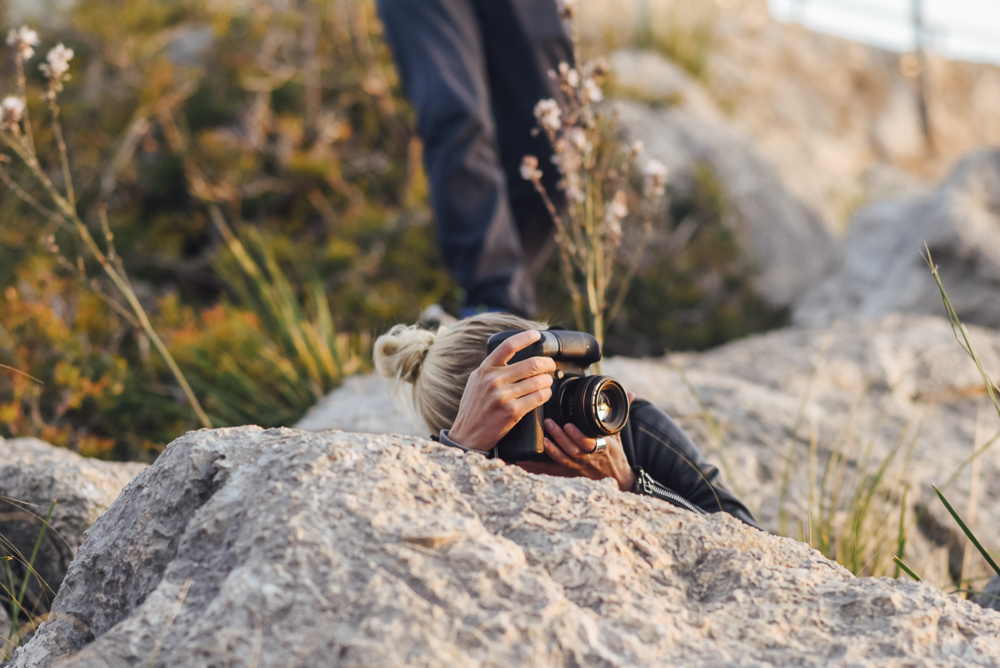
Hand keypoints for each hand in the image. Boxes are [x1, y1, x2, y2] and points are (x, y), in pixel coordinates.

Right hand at [448, 330, 556, 451]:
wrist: (467, 435)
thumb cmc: (474, 408)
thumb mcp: (476, 382)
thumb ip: (491, 369)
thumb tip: (512, 355)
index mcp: (485, 369)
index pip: (508, 346)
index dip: (525, 338)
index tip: (537, 335)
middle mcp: (494, 380)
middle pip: (531, 364)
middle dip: (547, 363)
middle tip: (550, 365)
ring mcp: (503, 396)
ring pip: (538, 381)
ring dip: (548, 380)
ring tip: (547, 381)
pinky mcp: (512, 412)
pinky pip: (538, 398)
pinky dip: (546, 394)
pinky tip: (545, 393)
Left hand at [518, 394, 636, 491]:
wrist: (616, 476)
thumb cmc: (614, 451)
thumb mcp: (619, 431)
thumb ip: (622, 412)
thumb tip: (631, 393)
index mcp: (600, 448)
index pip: (589, 444)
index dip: (578, 436)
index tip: (569, 425)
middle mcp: (587, 459)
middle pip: (572, 451)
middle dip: (560, 438)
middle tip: (549, 423)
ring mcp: (576, 467)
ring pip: (562, 460)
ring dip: (551, 449)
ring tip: (542, 437)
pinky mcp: (567, 472)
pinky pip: (550, 470)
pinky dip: (537, 466)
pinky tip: (525, 461)